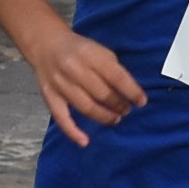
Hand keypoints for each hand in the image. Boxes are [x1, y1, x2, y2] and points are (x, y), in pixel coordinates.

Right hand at [28, 26, 146, 147]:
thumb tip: (130, 93)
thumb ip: (113, 70)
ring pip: (86, 107)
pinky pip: (61, 118)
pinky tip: (84, 142)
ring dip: (104, 117)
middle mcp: (74, 68)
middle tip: (126, 110)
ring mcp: (60, 84)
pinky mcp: (50, 96)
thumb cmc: (80, 50)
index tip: (142, 102)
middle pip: (102, 94)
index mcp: (90, 54)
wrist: (46, 45)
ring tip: (115, 119)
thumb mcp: (100, 51)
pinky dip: (73, 132)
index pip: (116, 77)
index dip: (132, 92)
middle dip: (118, 105)